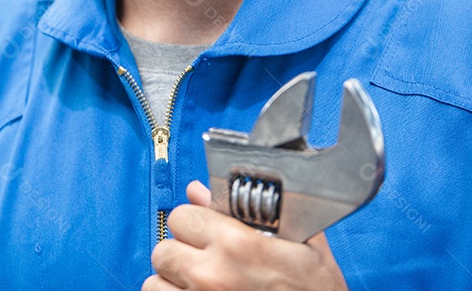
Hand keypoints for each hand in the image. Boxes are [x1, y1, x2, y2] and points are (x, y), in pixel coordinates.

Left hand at [143, 180, 348, 290]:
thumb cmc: (316, 290)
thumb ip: (245, 209)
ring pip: (155, 282)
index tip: (207, 231)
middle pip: (164, 249)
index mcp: (237, 244)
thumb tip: (198, 190)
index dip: (194, 221)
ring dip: (173, 281)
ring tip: (199, 285)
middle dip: (181, 251)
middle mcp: (212, 275)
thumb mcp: (299, 242)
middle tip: (204, 260)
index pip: (181, 215)